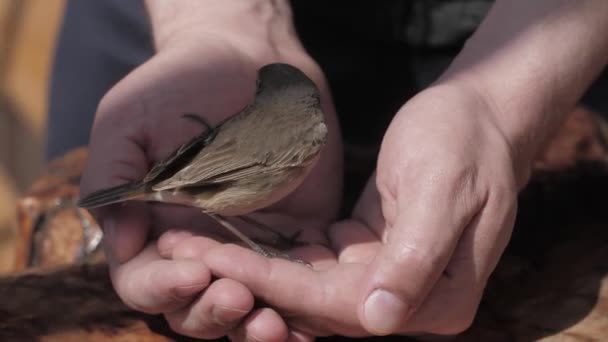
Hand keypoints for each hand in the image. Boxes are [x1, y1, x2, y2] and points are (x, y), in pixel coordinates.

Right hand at [80, 33, 342, 339]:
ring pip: (249, 307)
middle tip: (237, 298)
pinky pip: (300, 285)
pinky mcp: (299, 237)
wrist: (246, 57)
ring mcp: (251, 247)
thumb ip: (114, 179)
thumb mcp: (128, 120)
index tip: (192, 271)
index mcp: (154, 227)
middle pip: (196, 307)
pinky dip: (304, 309)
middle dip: (213, 313)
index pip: (147, 281)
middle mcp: (201, 246)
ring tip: (277, 325)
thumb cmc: (179, 83)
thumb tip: (122, 246)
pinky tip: (311, 321)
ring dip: (257, 326)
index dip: (163, 288)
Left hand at [172, 82, 520, 337]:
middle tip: (184, 258)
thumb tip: (381, 320)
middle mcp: (410, 301)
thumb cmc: (465, 144)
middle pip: (317, 305)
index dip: (277, 286)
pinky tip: (234, 238)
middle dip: (249, 282)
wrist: (479, 118)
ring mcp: (388, 280)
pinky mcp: (369, 256)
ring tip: (196, 248)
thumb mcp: (446, 191)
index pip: (341, 304)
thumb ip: (417, 259)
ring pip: (308, 288)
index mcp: (438, 299)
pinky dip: (275, 253)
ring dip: (253, 269)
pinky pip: (314, 263)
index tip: (217, 261)